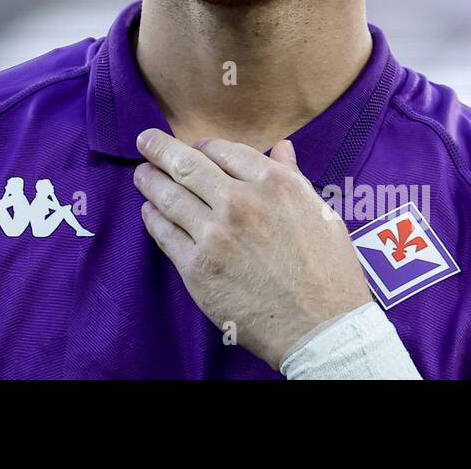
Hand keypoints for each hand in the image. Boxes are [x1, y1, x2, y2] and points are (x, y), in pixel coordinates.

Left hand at [133, 127, 372, 368]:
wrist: (322, 328)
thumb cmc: (328, 272)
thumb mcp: (320, 213)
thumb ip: (293, 178)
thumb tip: (281, 147)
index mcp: (275, 184)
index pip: (224, 150)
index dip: (202, 146)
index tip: (193, 147)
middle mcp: (241, 202)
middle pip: (187, 165)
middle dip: (160, 148)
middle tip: (146, 140)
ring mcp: (215, 235)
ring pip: (169, 196)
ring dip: (149, 181)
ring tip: (141, 174)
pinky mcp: (197, 267)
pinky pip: (164, 233)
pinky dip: (152, 217)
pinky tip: (149, 210)